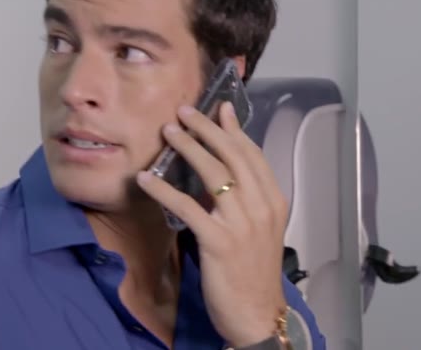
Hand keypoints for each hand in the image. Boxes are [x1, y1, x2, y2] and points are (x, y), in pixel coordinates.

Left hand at [136, 102, 288, 346]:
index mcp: (274, 201)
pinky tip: (146, 178)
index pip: (252, 155)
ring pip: (214, 173)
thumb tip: (224, 174)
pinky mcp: (218, 242)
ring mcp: (241, 223)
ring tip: (168, 131)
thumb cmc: (255, 272)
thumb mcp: (260, 230)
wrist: (257, 313)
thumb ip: (247, 201)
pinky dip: (164, 190)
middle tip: (184, 111)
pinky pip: (187, 208)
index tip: (220, 108)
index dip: (234, 129)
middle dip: (207, 129)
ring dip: (188, 148)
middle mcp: (261, 207)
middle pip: (233, 156)